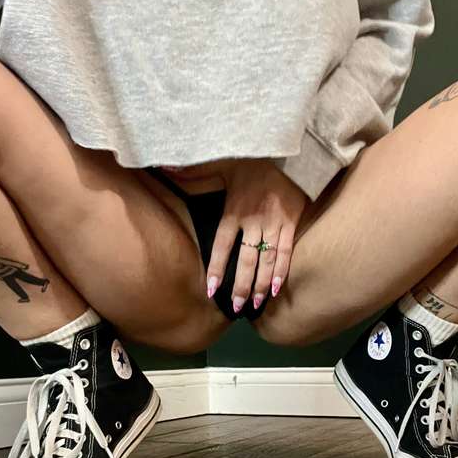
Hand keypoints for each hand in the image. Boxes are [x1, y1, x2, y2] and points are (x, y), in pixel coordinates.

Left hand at [206, 159, 307, 312]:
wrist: (284, 150)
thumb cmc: (248, 159)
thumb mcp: (218, 162)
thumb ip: (193, 171)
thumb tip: (164, 165)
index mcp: (234, 210)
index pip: (222, 245)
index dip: (216, 268)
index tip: (210, 289)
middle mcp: (254, 221)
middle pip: (246, 260)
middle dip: (239, 286)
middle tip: (234, 308)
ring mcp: (274, 223)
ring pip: (266, 260)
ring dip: (259, 285)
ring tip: (253, 305)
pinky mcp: (292, 222)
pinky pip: (287, 251)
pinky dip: (282, 271)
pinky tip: (276, 289)